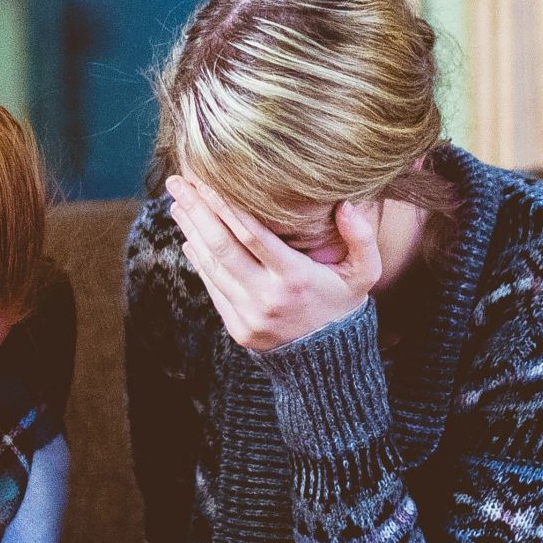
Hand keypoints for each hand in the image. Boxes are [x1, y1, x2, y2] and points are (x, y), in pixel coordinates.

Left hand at [165, 173, 381, 351]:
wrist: (329, 363)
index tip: (206, 180)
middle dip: (197, 211)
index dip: (226, 206)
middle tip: (178, 183)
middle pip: (222, 246)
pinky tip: (190, 237)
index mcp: (296, 278)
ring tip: (178, 204)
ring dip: (191, 232)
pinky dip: (199, 261)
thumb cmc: (344, 305)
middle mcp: (267, 297)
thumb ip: (362, 238)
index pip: (252, 235)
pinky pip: (213, 288)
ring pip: (212, 266)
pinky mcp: (237, 328)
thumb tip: (346, 205)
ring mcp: (249, 315)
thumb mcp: (364, 274)